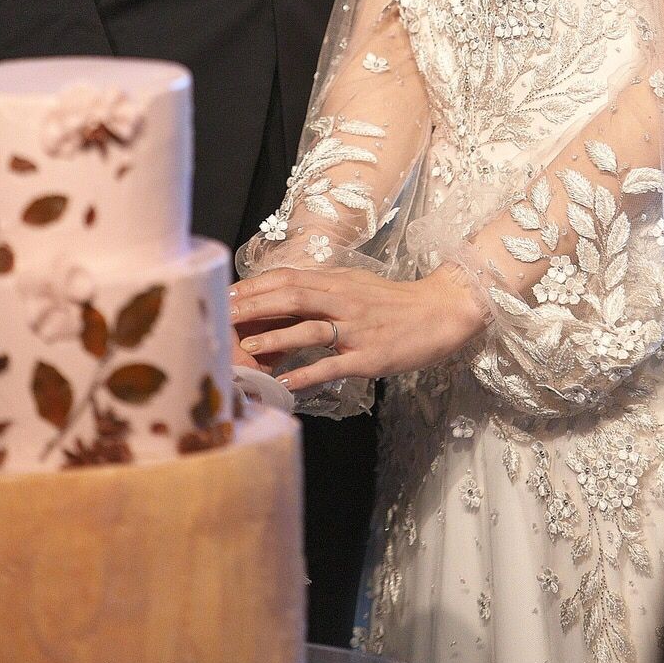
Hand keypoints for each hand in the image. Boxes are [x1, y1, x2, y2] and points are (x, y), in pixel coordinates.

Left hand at [228, 263, 485, 393]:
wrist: (440, 312)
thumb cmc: (395, 301)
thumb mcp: (356, 285)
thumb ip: (324, 288)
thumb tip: (285, 292)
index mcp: (338, 282)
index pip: (289, 278)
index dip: (256, 285)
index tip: (226, 293)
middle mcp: (344, 301)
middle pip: (293, 297)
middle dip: (255, 305)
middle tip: (223, 314)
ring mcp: (357, 329)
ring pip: (311, 329)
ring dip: (277, 338)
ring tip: (248, 346)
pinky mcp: (369, 357)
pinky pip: (334, 365)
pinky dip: (308, 374)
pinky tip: (286, 384)